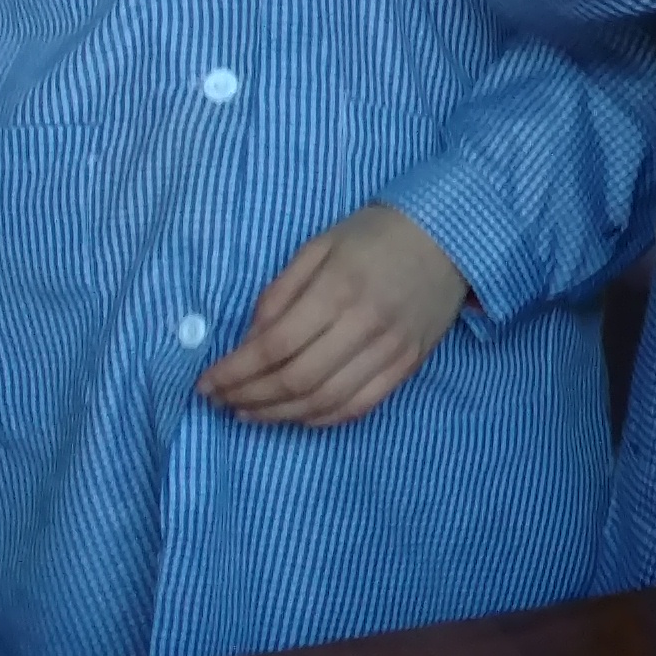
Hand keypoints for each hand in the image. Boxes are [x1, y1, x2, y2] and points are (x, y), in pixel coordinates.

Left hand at [200, 207, 467, 428]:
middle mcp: (365, 324)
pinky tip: (295, 416)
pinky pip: (360, 406)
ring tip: (249, 413)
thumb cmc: (375, 237)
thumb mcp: (318, 247)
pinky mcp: (408, 365)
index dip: (235, 371)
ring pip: (325, 400)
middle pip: (296, 379)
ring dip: (279, 415)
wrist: (449, 239)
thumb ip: (279, 294)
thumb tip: (248, 343)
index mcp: (338, 289)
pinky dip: (321, 418)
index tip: (206, 383)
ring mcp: (390, 349)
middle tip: (221, 401)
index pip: (275, 345)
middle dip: (250, 397)